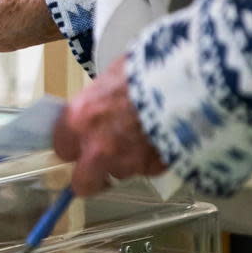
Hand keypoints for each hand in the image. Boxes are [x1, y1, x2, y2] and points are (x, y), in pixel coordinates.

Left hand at [53, 57, 166, 195]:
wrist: (190, 81)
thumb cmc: (148, 70)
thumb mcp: (112, 76)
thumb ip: (99, 100)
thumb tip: (97, 106)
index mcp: (79, 119)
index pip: (61, 148)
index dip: (73, 146)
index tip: (79, 144)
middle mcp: (97, 147)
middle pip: (83, 183)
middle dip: (92, 177)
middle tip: (103, 163)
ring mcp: (128, 163)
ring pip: (122, 173)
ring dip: (129, 162)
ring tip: (146, 136)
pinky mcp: (157, 170)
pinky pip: (150, 169)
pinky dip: (156, 158)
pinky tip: (166, 136)